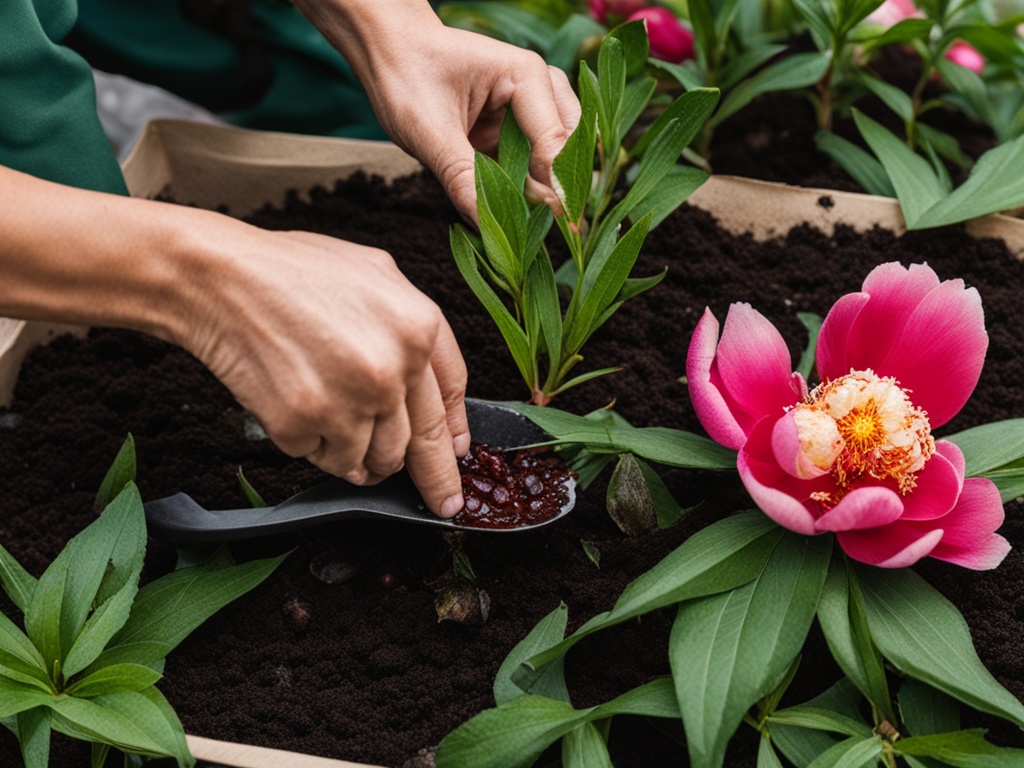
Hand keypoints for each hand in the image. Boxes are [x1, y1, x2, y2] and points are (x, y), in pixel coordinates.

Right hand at [176, 225, 469, 517]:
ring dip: (361, 456)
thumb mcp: (377, 275)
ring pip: (374, 459)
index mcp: (419, 326)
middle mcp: (392, 368)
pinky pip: (325, 459)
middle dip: (433, 479)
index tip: (458, 457)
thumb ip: (412, 330)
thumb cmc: (291, 272)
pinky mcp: (304, 425)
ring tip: (336, 425)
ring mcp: (349, 401)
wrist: (219, 278)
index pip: (451, 396)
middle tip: (442, 505)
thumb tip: (433, 389)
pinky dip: (315, 446)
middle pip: (421, 442)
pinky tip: (300, 411)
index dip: (456, 433)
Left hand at [295, 0, 580, 221]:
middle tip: (553, 229)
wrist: (391, 57)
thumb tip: (487, 228)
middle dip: (558, 190)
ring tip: (532, 224)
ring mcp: (534, 112)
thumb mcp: (429, 131)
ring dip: (544, 193)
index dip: (556, 188)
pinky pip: (536, 169)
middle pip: (569, 151)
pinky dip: (527, 191)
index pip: (554, 141)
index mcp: (526, 76)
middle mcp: (541, 90)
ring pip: (558, 162)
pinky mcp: (520, 133)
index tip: (558, 225)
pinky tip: (516, 213)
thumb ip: (462, 178)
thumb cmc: (407, 78)